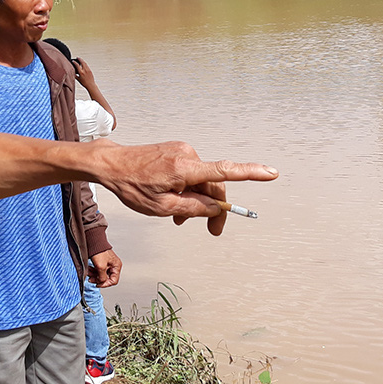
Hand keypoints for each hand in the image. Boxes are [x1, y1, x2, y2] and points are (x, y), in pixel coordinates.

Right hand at [74, 57, 97, 89]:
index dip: (74, 62)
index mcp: (81, 73)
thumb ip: (75, 75)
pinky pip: (87, 65)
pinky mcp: (90, 70)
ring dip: (82, 60)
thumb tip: (72, 72)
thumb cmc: (84, 83)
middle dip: (79, 59)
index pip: (77, 65)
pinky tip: (84, 63)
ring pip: (85, 63)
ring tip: (80, 59)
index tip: (73, 61)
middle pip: (82, 62)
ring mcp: (88, 70)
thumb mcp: (78, 80)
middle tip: (77, 57)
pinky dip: (85, 63)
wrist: (91, 85)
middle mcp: (85, 70)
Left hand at [89, 250, 121, 287]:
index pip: (114, 280)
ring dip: (94, 275)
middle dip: (98, 279)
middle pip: (107, 278)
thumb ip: (102, 277)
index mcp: (116, 266)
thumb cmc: (99, 251)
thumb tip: (101, 282)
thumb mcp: (101, 267)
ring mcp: (108, 264)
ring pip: (101, 275)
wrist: (93, 242)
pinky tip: (89, 270)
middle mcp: (113, 266)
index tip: (98, 284)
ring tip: (89, 273)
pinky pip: (98, 270)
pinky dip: (93, 271)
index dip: (105, 284)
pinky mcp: (102, 262)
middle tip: (91, 279)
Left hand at [92, 140, 277, 235]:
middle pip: (213, 184)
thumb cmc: (132, 186)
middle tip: (213, 232)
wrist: (111, 164)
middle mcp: (187, 154)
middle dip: (214, 208)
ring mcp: (182, 150)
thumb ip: (193, 208)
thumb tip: (216, 207)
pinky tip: (176, 204)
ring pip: (201, 180)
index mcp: (185, 168)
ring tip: (180, 220)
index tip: (271, 173)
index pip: (224, 170)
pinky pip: (190, 173)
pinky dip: (188, 189)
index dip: (251, 173)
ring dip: (197, 200)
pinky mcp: (176, 151)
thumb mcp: (162, 207)